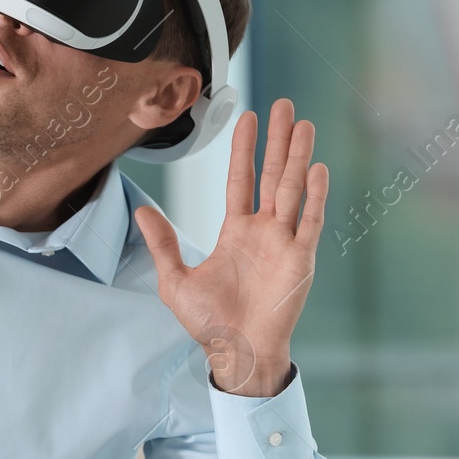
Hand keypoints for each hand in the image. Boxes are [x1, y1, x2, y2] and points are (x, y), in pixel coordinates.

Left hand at [134, 99, 327, 396]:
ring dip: (298, 157)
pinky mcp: (299, 259)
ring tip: (304, 125)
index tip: (248, 117)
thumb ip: (163, 244)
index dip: (244, 148)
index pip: (240, 179)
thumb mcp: (176, 281)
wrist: (236, 353)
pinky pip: (308, 222)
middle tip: (285, 105)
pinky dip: (314, 196)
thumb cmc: (210, 324)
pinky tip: (316, 169)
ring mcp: (284, 243)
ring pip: (293, 189)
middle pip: (272, 174)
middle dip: (279, 140)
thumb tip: (142, 212)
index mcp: (236, 232)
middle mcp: (263, 231)